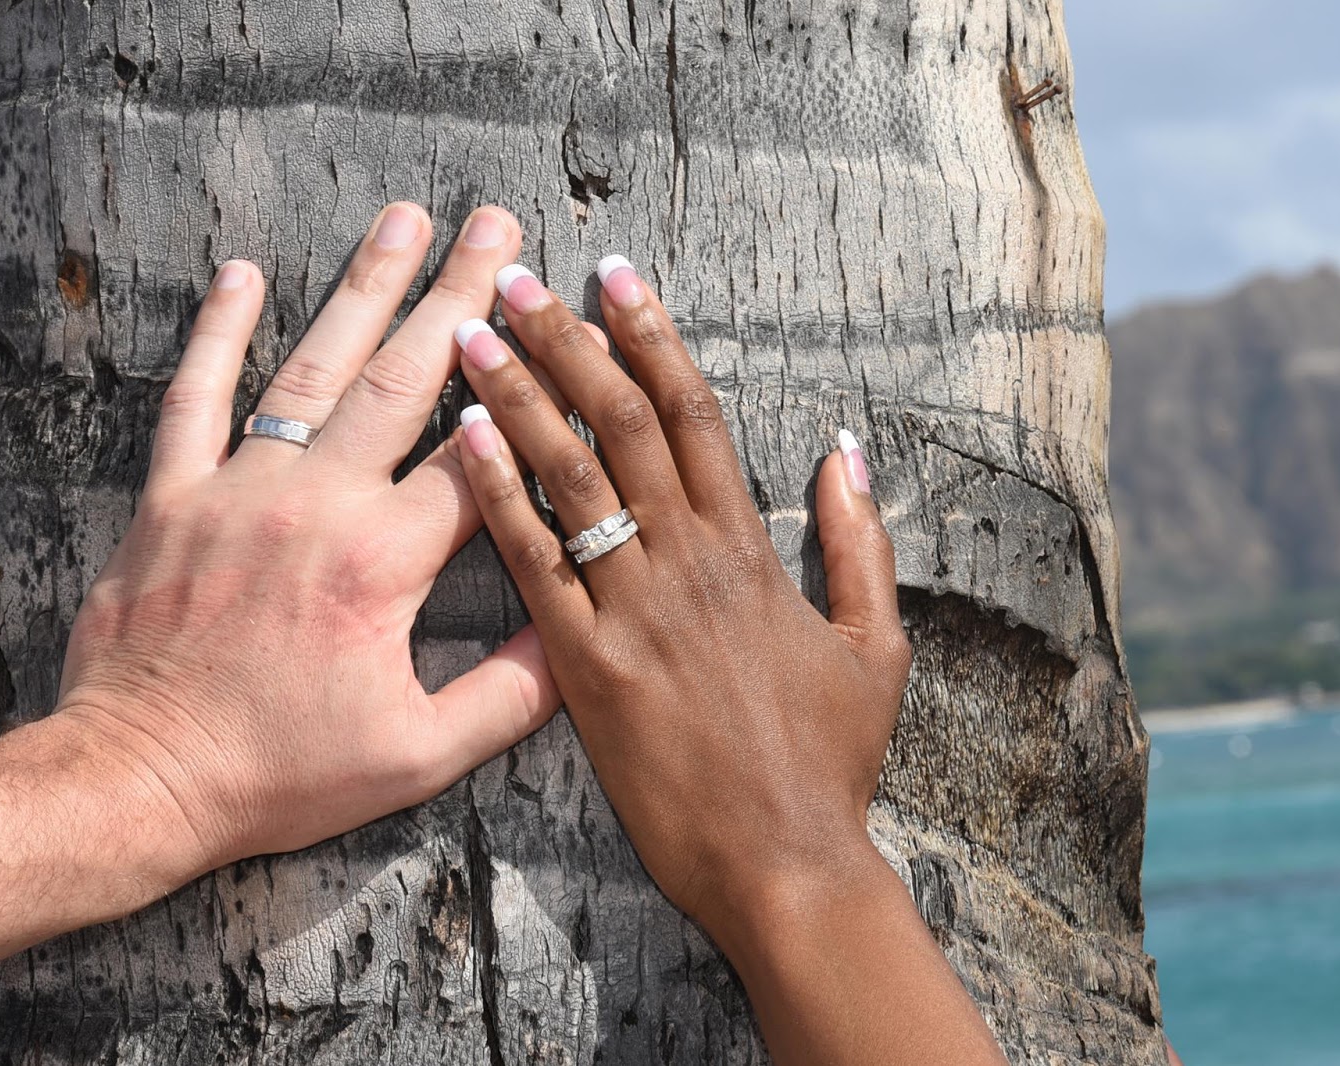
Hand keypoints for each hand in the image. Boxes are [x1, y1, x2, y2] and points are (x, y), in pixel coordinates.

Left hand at [57, 202, 559, 873]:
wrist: (137, 780)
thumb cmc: (278, 773)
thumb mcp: (418, 756)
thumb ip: (511, 695)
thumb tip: (580, 639)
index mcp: (382, 561)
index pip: (479, 458)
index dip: (528, 396)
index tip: (560, 336)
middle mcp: (316, 503)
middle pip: (405, 379)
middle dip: (460, 296)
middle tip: (498, 227)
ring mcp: (238, 489)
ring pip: (314, 366)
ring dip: (363, 287)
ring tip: (406, 220)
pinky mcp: (173, 497)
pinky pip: (196, 396)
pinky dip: (216, 331)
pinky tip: (242, 273)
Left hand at [450, 256, 910, 932]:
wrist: (784, 866)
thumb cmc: (830, 763)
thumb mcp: (876, 648)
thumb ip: (861, 544)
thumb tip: (843, 452)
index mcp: (753, 551)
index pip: (694, 414)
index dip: (652, 335)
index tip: (615, 273)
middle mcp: (689, 564)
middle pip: (621, 423)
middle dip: (568, 340)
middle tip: (517, 276)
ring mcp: (633, 613)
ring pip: (571, 478)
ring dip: (520, 395)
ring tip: (474, 329)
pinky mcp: (585, 671)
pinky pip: (535, 567)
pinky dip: (498, 496)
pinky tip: (463, 437)